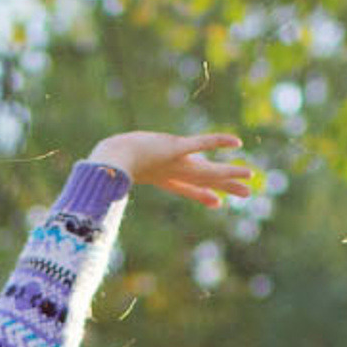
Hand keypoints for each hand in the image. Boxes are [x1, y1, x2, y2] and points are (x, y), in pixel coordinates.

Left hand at [85, 129, 256, 207]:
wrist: (109, 160)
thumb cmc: (106, 164)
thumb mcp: (112, 170)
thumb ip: (108, 176)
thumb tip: (96, 180)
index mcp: (160, 178)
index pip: (186, 189)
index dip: (202, 196)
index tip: (216, 203)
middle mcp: (172, 172)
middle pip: (205, 181)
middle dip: (226, 187)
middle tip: (248, 193)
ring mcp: (176, 162)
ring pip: (209, 169)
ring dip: (230, 172)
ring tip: (250, 175)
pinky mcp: (176, 149)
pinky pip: (202, 143)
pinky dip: (218, 142)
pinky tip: (236, 142)